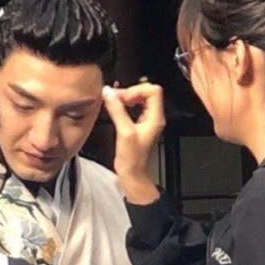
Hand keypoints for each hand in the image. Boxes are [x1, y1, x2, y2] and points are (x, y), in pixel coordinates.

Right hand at [102, 82, 165, 202]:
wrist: (133, 175)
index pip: (153, 90)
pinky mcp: (138, 125)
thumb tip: (108, 93)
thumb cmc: (132, 158)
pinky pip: (134, 108)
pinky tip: (115, 109)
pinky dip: (124, 105)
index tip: (123, 98)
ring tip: (113, 102)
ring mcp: (146, 121)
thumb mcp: (125, 132)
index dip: (137, 90)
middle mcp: (154, 117)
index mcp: (155, 117)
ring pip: (140, 99)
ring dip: (126, 97)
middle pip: (146, 92)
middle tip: (115, 98)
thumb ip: (117, 111)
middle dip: (130, 92)